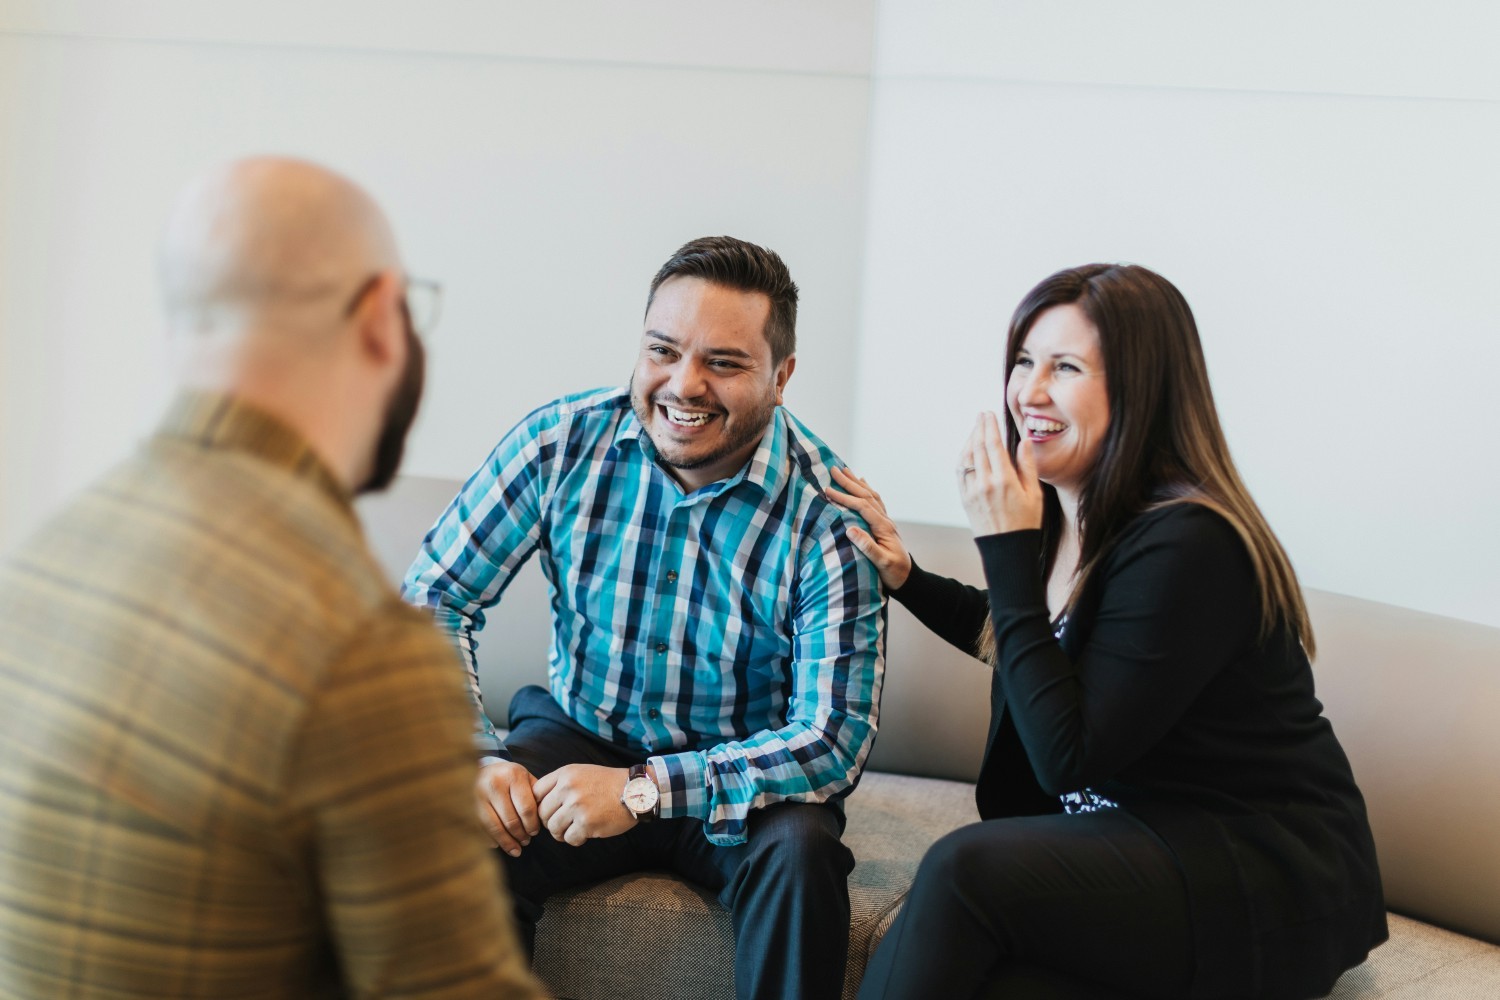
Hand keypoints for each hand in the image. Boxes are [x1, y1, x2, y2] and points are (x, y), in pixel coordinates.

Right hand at [475, 759, 540, 856]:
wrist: (477, 769)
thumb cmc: (506, 777)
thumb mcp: (523, 777)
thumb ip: (535, 793)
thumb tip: (544, 817)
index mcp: (513, 775)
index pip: (527, 808)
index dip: (532, 825)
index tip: (534, 832)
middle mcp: (494, 784)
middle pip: (511, 820)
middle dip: (521, 835)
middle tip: (526, 842)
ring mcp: (477, 795)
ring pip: (495, 828)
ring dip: (507, 842)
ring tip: (516, 849)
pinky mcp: (466, 807)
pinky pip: (480, 830)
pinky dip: (490, 840)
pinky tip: (497, 844)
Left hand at [534, 764, 637, 846]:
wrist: (635, 791)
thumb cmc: (608, 783)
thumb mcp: (581, 772)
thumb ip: (560, 783)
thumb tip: (538, 804)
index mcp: (565, 774)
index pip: (536, 792)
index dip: (539, 805)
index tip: (548, 811)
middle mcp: (568, 788)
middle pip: (542, 813)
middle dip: (550, 821)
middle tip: (562, 823)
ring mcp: (577, 806)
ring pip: (553, 828)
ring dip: (561, 833)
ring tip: (573, 829)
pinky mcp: (587, 823)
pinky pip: (569, 838)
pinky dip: (576, 839)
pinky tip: (585, 833)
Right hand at [826, 466, 911, 588]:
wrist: (909, 579)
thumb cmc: (894, 573)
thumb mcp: (881, 563)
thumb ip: (867, 546)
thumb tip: (849, 529)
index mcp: (883, 527)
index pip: (862, 506)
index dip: (845, 497)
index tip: (827, 490)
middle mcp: (885, 520)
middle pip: (866, 496)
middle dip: (849, 482)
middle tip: (833, 469)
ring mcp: (886, 521)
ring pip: (871, 496)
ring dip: (857, 482)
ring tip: (845, 470)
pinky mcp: (884, 525)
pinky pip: (875, 502)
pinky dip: (867, 490)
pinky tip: (863, 483)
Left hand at [957, 412, 1042, 535]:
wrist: (1007, 549)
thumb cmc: (1026, 522)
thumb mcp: (1035, 494)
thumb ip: (1028, 465)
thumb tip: (1024, 441)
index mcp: (1005, 480)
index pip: (993, 445)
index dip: (990, 426)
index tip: (989, 414)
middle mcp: (985, 484)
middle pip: (978, 447)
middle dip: (978, 428)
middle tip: (981, 415)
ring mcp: (972, 492)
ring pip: (966, 458)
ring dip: (969, 441)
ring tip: (975, 430)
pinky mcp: (965, 499)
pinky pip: (960, 473)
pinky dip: (962, 457)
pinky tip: (968, 450)